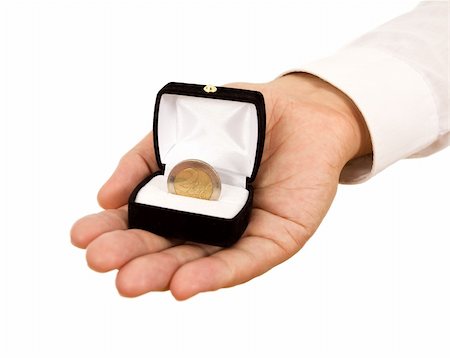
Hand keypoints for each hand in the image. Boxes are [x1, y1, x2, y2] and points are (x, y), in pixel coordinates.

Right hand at [71, 73, 370, 299]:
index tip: (81, 236)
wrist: (301, 111)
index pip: (142, 221)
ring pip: (199, 262)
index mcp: (183, 201)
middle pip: (166, 246)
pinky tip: (184, 284)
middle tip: (99, 262)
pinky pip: (245, 261)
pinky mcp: (274, 240)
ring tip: (130, 281)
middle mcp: (207, 223)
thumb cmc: (238, 121)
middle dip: (132, 256)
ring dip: (164, 273)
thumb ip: (142, 162)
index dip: (112, 230)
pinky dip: (215, 275)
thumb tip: (104, 198)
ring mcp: (239, 234)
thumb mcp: (180, 132)